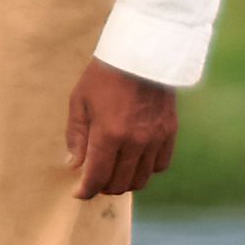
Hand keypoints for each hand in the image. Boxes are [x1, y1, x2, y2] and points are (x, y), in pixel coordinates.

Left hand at [67, 59, 178, 198]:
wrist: (142, 52)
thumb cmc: (104, 75)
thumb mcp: (80, 101)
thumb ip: (76, 136)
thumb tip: (74, 165)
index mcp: (108, 135)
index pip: (97, 178)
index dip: (86, 191)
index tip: (79, 192)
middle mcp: (134, 142)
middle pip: (119, 184)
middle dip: (103, 187)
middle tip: (95, 179)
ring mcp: (155, 138)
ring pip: (141, 179)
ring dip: (126, 181)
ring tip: (116, 172)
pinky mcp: (170, 131)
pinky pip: (160, 164)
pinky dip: (147, 169)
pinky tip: (136, 160)